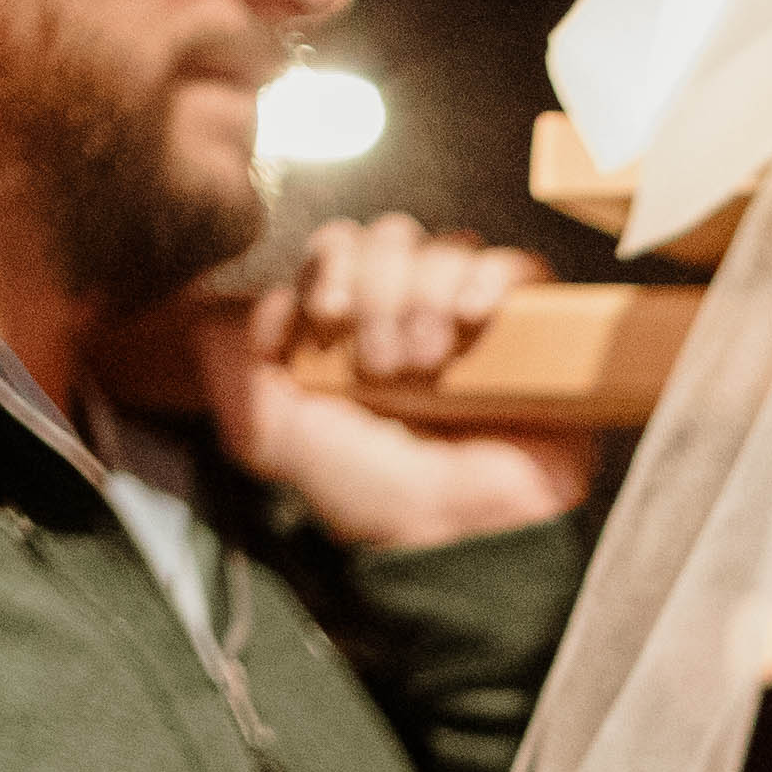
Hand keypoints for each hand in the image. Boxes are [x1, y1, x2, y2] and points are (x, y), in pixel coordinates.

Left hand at [179, 216, 601, 552]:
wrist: (451, 534)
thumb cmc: (369, 494)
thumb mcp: (271, 434)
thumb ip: (236, 370)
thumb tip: (246, 306)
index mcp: (356, 325)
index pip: (342, 245)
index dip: (330, 268)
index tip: (327, 322)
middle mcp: (413, 313)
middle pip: (394, 237)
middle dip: (380, 291)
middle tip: (383, 363)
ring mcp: (474, 321)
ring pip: (450, 249)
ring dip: (427, 297)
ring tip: (427, 365)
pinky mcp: (536, 333)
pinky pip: (518, 268)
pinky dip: (490, 280)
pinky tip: (474, 321)